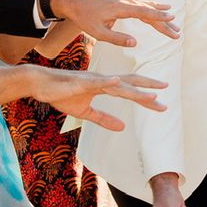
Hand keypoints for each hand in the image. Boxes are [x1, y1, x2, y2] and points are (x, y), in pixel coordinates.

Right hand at [7, 64, 166, 129]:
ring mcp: (92, 79)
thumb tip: (122, 127)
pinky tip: (117, 81)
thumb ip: (104, 119)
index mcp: (104, 86)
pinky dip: (107, 81)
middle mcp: (102, 80)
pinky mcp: (80, 82)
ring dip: (135, 89)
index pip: (129, 91)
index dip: (145, 96)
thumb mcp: (85, 112)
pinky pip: (96, 82)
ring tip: (152, 94)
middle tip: (166, 97)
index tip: (162, 104)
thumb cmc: (62, 94)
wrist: (40, 84)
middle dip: (148, 90)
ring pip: (118, 84)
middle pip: (130, 84)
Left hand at [48, 0, 179, 46]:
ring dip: (160, 15)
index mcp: (120, 8)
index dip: (159, 17)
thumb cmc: (84, 18)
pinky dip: (152, 7)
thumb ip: (117, 38)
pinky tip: (160, 9)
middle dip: (164, 22)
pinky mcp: (123, 0)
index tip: (172, 20)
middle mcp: (125, 1)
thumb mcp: (98, 33)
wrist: (74, 2)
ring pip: (147, 7)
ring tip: (174, 22)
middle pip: (149, 11)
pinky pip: (141, 4)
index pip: (144, 12)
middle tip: (177, 32)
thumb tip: (135, 43)